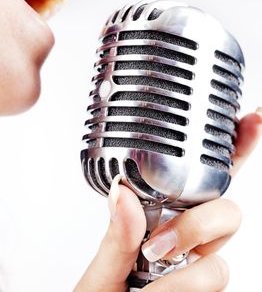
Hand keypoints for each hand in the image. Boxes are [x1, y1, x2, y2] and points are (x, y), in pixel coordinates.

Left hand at [74, 109, 261, 291]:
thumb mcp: (103, 265)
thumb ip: (116, 235)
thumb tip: (123, 192)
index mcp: (165, 213)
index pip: (203, 177)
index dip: (232, 149)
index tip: (251, 120)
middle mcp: (189, 235)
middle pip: (227, 212)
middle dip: (199, 226)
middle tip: (160, 246)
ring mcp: (199, 265)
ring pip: (220, 258)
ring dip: (184, 272)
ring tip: (149, 276)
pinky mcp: (205, 289)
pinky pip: (213, 281)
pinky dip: (181, 289)